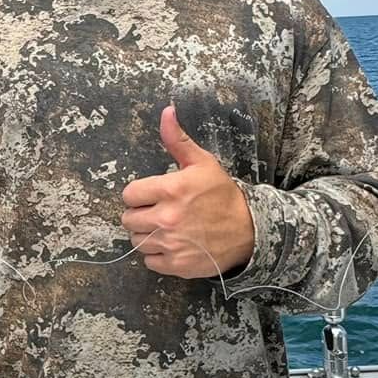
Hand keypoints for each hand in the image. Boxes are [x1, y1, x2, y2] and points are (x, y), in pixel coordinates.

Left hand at [121, 105, 255, 280]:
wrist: (249, 230)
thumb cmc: (222, 194)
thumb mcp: (202, 163)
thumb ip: (177, 140)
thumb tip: (166, 112)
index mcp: (170, 190)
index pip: (129, 194)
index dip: (139, 194)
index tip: (152, 196)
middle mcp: (166, 218)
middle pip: (128, 219)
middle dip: (140, 215)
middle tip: (158, 212)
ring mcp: (171, 243)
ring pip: (137, 241)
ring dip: (147, 236)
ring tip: (165, 229)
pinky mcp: (176, 265)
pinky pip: (149, 261)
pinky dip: (157, 255)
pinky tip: (173, 245)